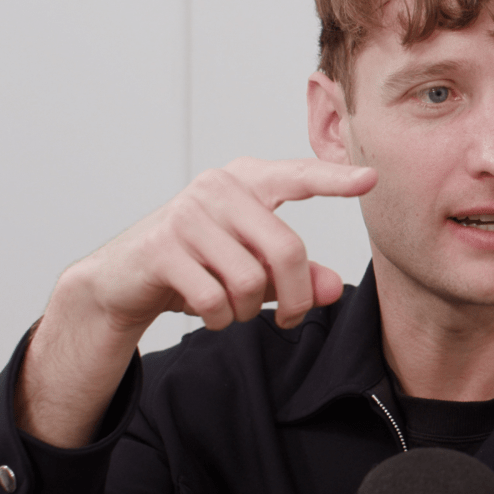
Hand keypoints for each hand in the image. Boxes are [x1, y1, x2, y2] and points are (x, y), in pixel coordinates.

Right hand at [66, 157, 376, 334]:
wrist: (121, 280)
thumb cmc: (199, 265)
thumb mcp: (254, 266)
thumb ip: (298, 275)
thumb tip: (333, 290)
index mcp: (248, 181)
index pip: (299, 176)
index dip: (335, 179)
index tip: (371, 179)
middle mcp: (219, 188)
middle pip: (287, 251)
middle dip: (296, 297)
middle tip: (291, 318)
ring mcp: (188, 214)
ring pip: (250, 280)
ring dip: (249, 310)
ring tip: (234, 308)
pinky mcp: (161, 247)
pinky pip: (215, 298)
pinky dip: (220, 318)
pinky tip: (209, 312)